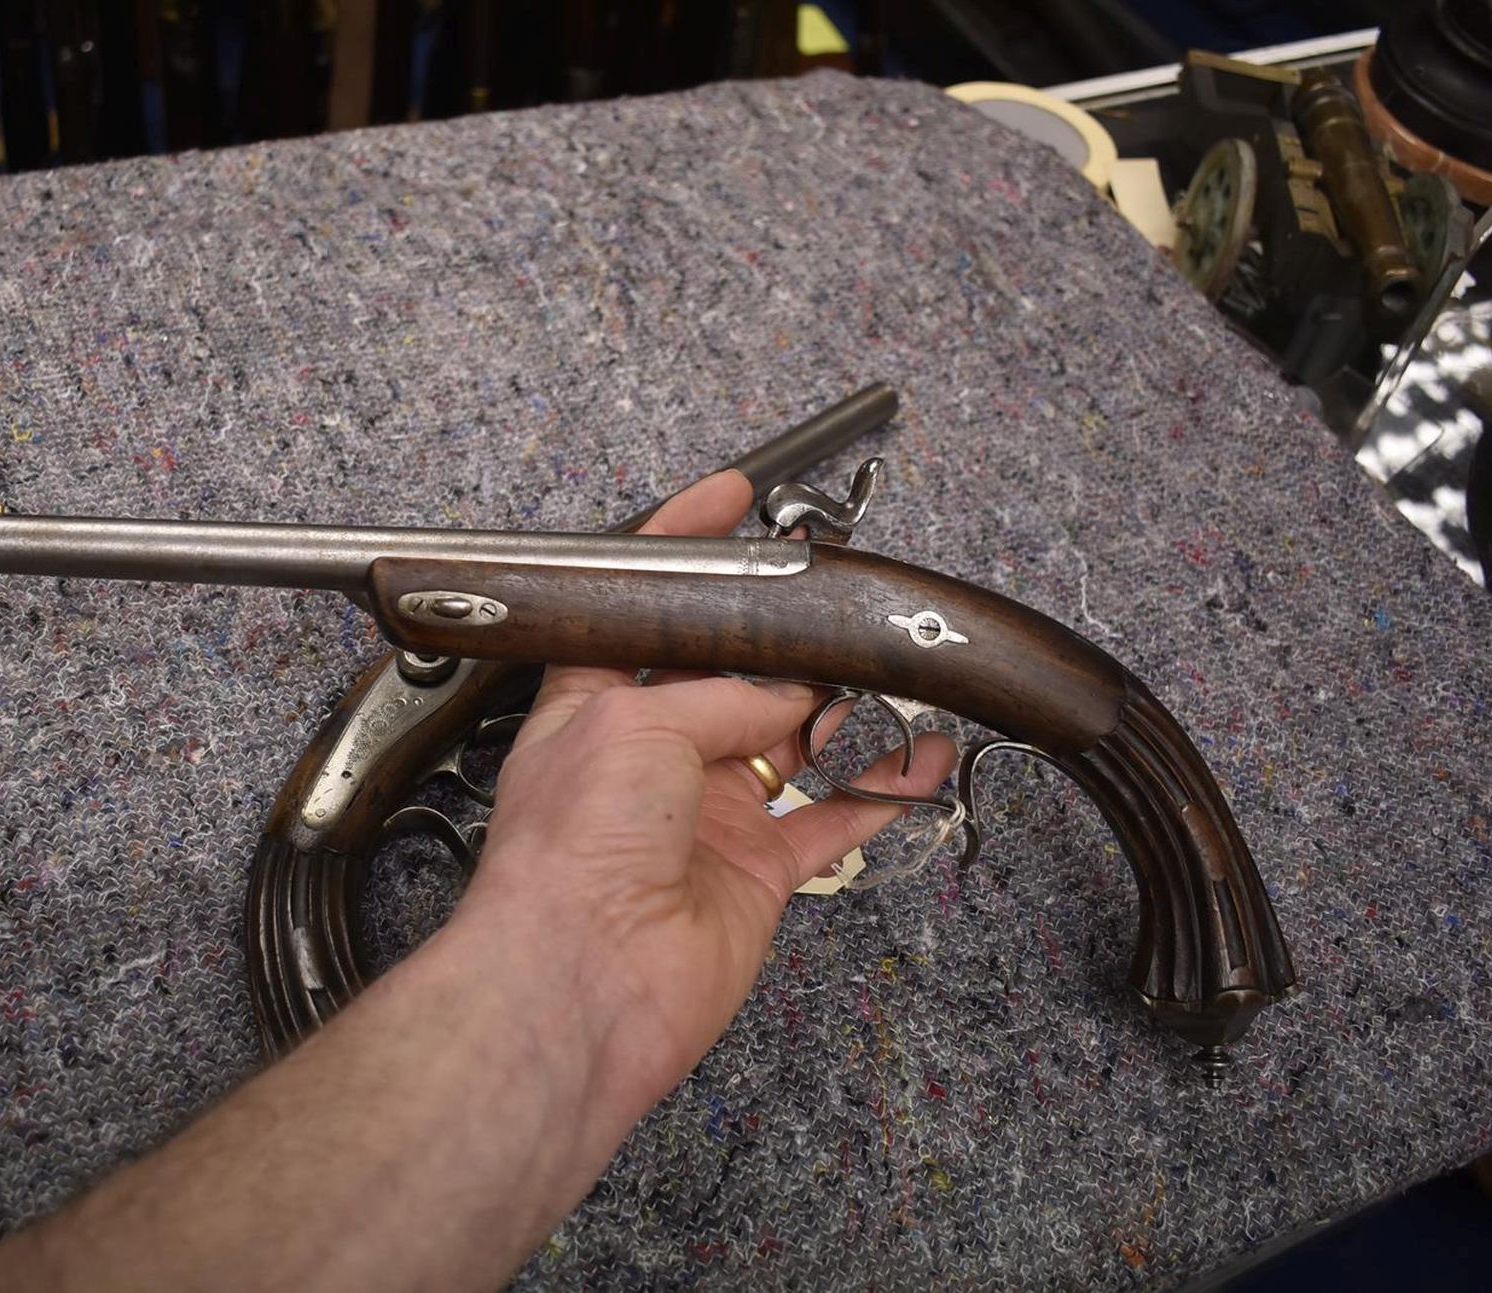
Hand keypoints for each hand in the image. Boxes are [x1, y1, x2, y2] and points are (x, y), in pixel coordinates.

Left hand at [460, 470, 956, 1130]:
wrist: (585, 979)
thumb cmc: (570, 851)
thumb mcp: (637, 726)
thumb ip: (723, 696)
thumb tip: (789, 697)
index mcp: (594, 703)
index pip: (641, 606)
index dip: (682, 547)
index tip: (732, 499)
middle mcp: (651, 752)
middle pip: (734, 673)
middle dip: (790, 640)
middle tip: (843, 605)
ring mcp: (706, 810)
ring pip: (794, 740)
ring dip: (847, 711)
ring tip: (891, 683)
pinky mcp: (755, 869)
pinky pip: (831, 818)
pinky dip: (880, 789)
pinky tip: (921, 760)